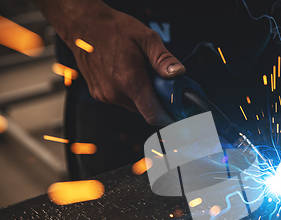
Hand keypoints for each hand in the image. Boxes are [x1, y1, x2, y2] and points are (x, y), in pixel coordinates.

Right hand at [44, 1, 184, 125]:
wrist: (83, 25)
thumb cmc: (112, 29)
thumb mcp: (146, 38)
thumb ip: (163, 59)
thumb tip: (178, 73)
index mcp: (130, 81)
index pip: (153, 115)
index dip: (167, 115)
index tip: (174, 109)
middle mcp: (115, 93)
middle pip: (145, 110)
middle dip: (154, 98)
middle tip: (155, 79)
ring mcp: (105, 95)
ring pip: (133, 105)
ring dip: (140, 94)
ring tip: (137, 71)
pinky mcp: (98, 95)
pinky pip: (120, 100)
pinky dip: (127, 91)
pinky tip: (124, 73)